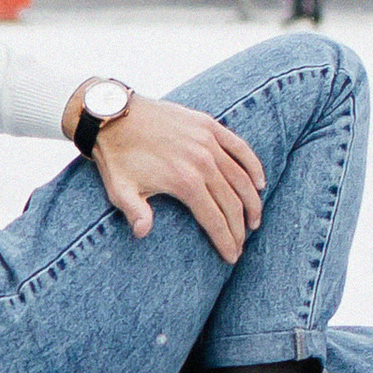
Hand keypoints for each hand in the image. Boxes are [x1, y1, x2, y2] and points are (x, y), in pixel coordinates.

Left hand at [75, 92, 267, 257]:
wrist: (112, 115)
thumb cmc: (117, 157)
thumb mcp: (120, 190)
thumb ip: (135, 213)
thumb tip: (143, 233)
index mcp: (184, 182)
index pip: (215, 219)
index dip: (226, 241)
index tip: (231, 257)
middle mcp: (203, 162)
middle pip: (232, 202)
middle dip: (239, 229)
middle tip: (242, 246)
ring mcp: (208, 141)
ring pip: (241, 178)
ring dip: (252, 202)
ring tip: (254, 222)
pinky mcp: (208, 125)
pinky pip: (240, 147)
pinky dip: (253, 166)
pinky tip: (260, 183)